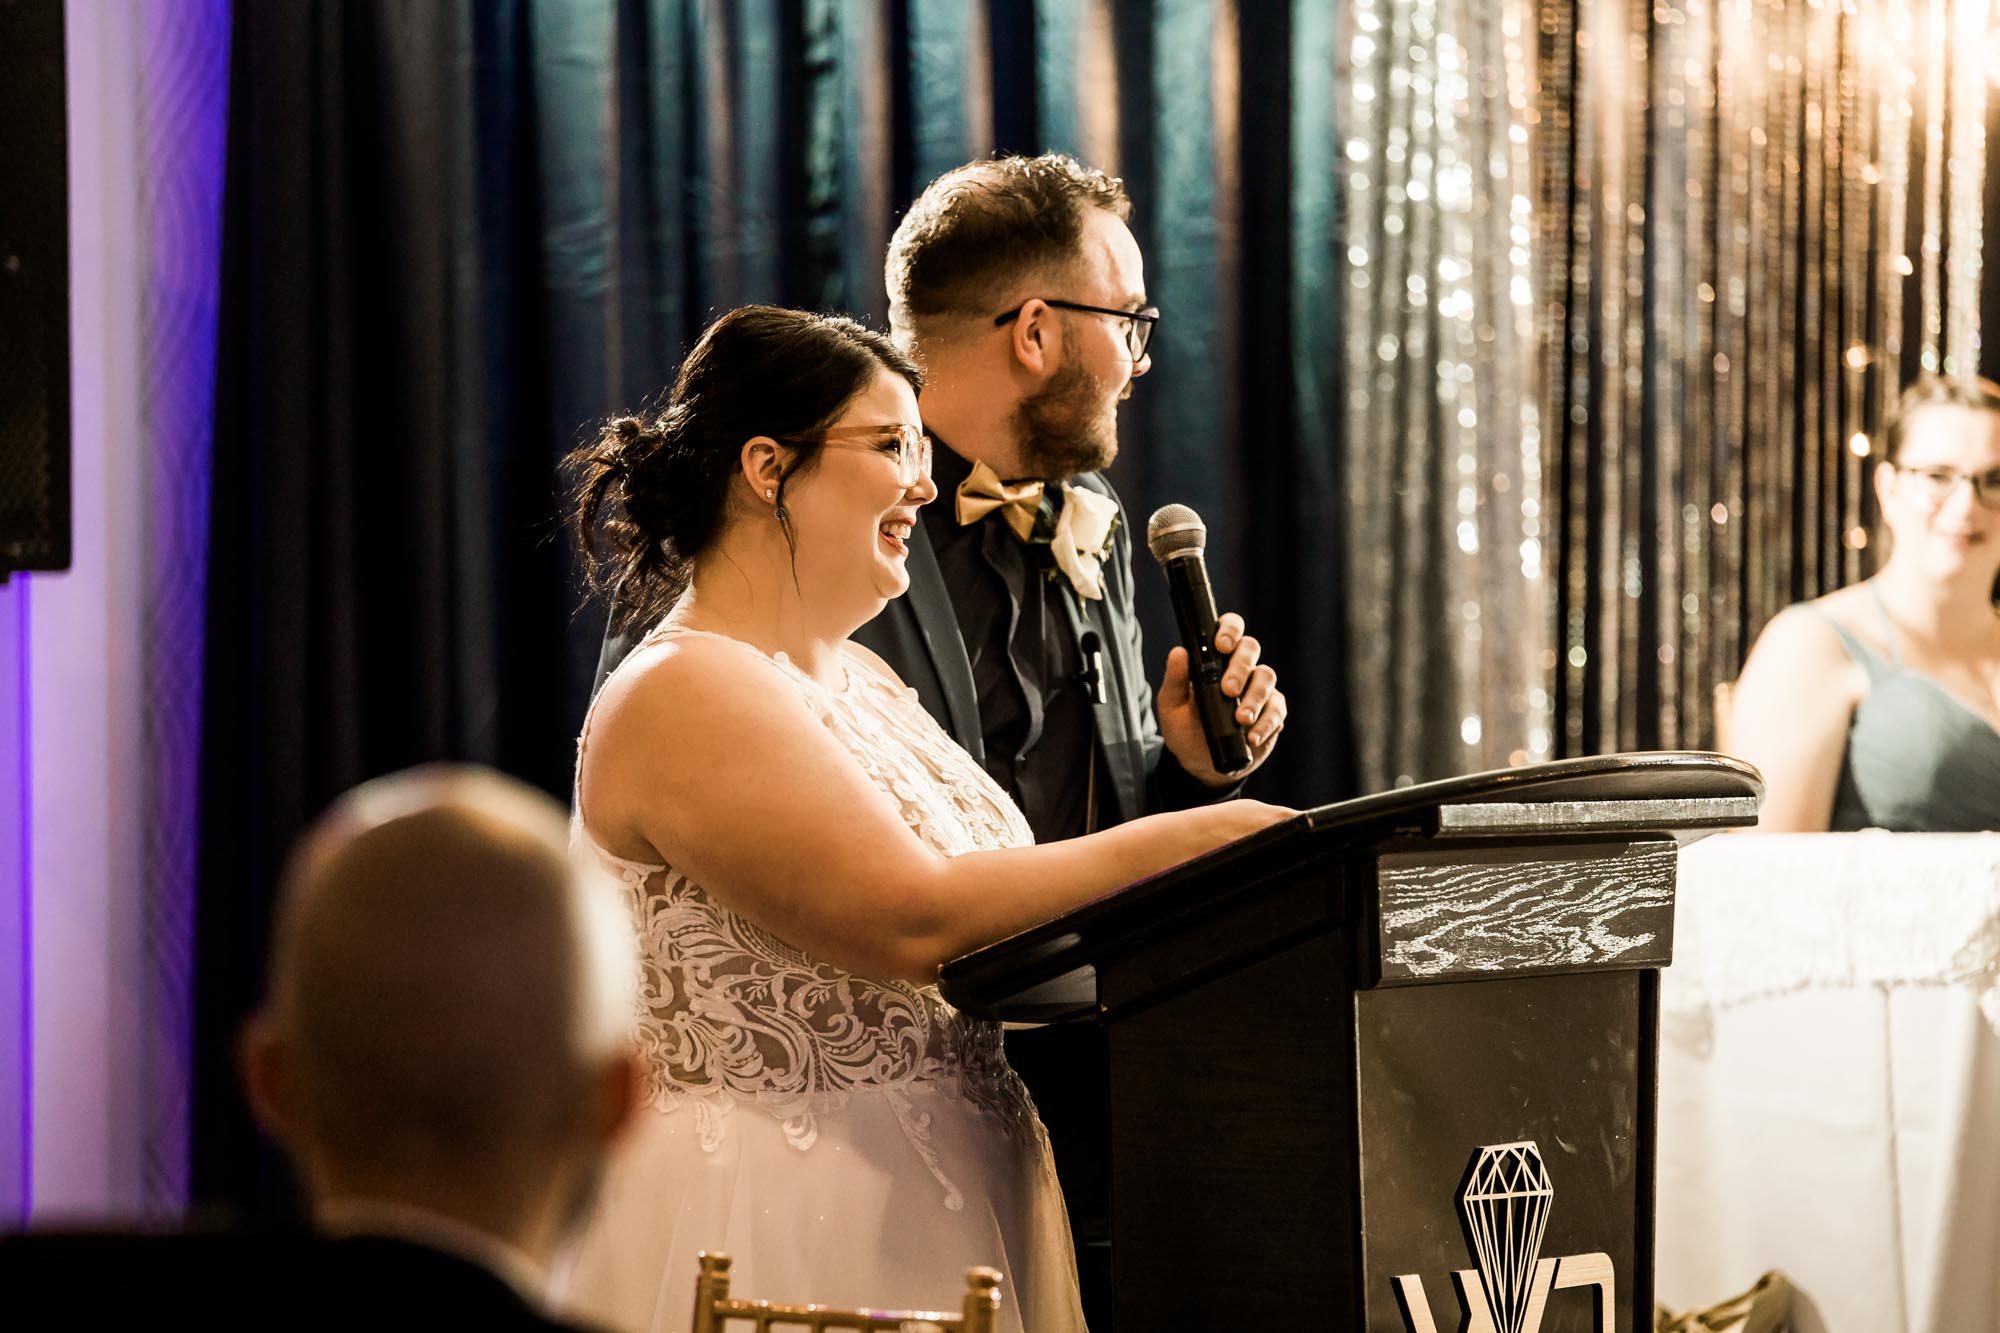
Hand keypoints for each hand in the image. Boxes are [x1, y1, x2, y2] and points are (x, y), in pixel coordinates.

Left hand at [1157, 612, 1286, 787]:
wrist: (1199, 762)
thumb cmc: (1184, 727)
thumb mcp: (1171, 705)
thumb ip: (1174, 680)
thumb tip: (1178, 652)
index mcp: (1216, 658)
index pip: (1229, 630)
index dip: (1230, 630)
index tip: (1221, 646)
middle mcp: (1240, 668)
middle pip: (1251, 649)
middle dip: (1241, 667)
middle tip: (1228, 690)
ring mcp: (1258, 689)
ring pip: (1267, 677)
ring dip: (1255, 697)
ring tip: (1241, 719)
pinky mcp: (1272, 713)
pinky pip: (1277, 710)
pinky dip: (1265, 723)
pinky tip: (1252, 736)